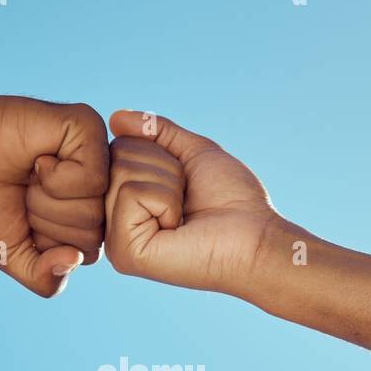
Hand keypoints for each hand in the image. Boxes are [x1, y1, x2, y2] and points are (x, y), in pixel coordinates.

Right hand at [0, 87, 108, 296]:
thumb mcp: (11, 256)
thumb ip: (45, 278)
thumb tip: (75, 259)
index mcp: (83, 213)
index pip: (88, 255)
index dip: (47, 244)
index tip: (24, 216)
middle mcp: (97, 186)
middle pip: (93, 235)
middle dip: (46, 223)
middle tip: (24, 192)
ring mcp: (95, 156)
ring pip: (93, 210)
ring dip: (46, 200)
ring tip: (29, 176)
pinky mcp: (87, 128)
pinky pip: (92, 179)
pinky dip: (56, 178)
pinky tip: (38, 159)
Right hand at [102, 110, 279, 293]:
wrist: (255, 236)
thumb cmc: (232, 199)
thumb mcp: (192, 153)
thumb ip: (156, 132)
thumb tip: (115, 118)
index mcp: (127, 203)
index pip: (119, 147)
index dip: (160, 153)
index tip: (186, 183)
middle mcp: (114, 223)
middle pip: (118, 157)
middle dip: (164, 168)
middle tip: (188, 201)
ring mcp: (116, 241)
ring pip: (123, 173)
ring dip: (169, 185)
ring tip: (184, 216)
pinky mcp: (124, 252)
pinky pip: (130, 193)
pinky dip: (165, 201)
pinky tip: (178, 228)